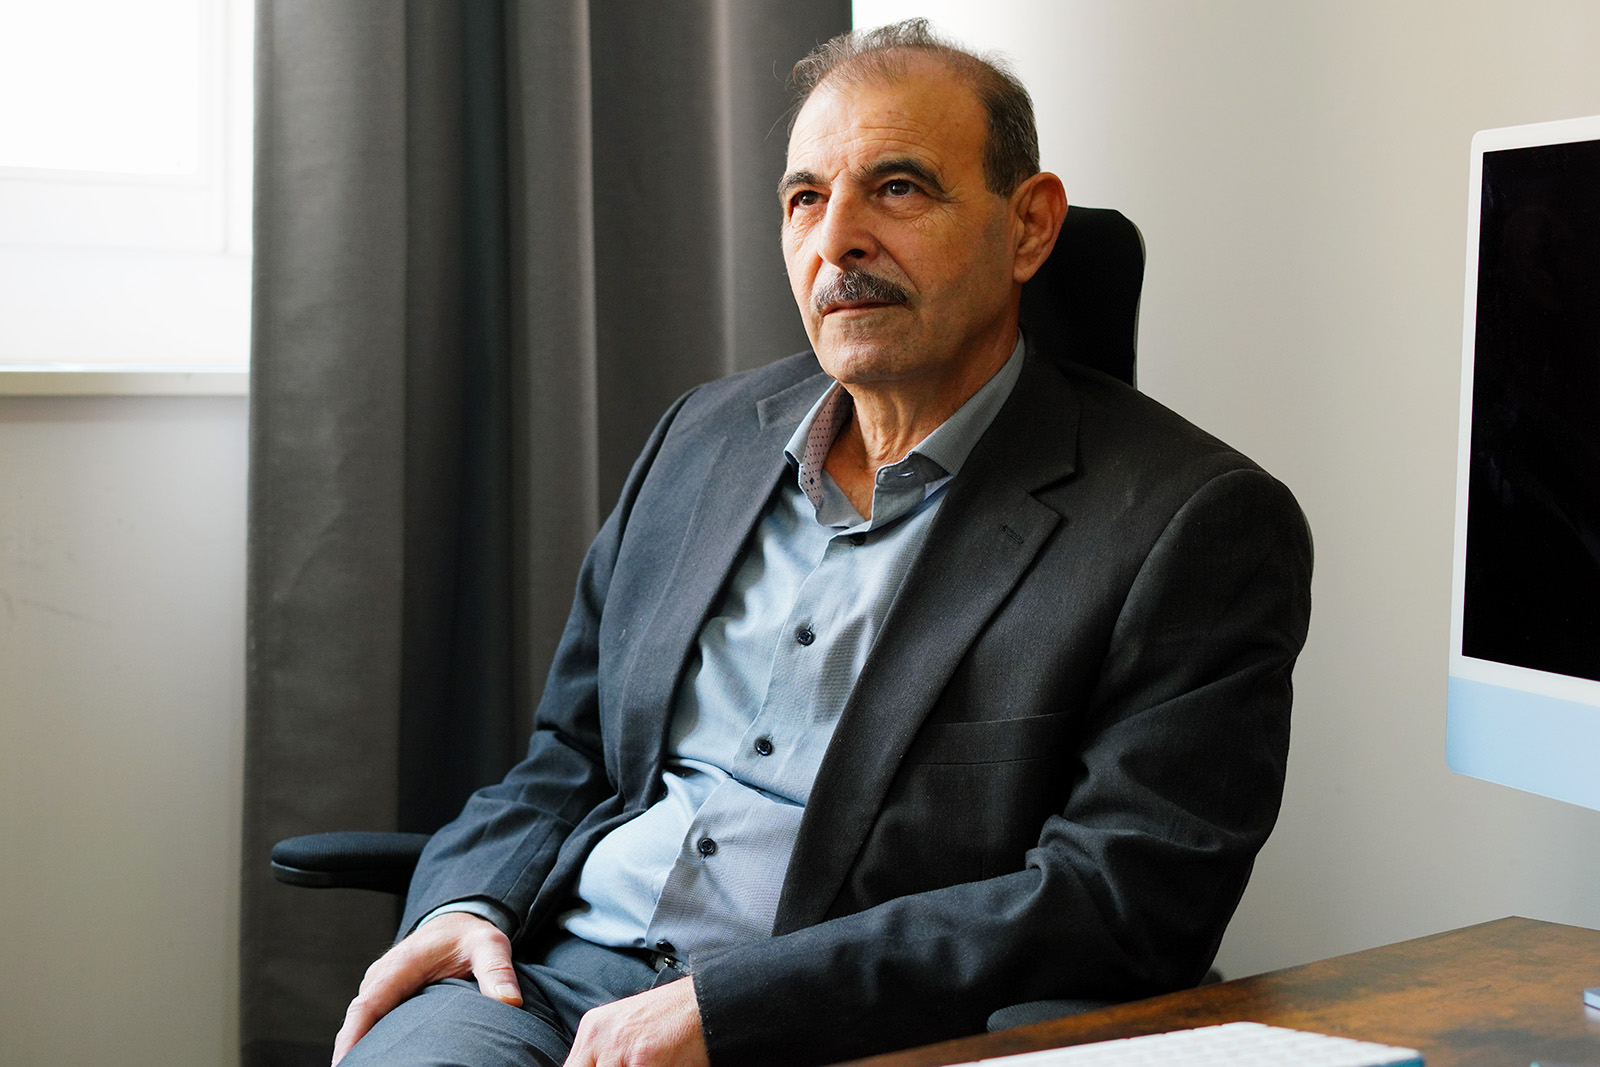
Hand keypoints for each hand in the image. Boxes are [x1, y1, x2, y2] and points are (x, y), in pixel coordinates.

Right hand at [331, 912, 520, 1064]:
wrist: (458, 923)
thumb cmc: (470, 936)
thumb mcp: (490, 946)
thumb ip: (498, 971)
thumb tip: (510, 1001)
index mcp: (401, 965)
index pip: (368, 1005)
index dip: (352, 1037)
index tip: (344, 1064)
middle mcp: (382, 976)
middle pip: (358, 1020)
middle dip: (352, 1051)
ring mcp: (380, 987)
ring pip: (362, 1023)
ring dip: (360, 1048)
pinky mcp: (385, 996)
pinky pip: (370, 1021)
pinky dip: (369, 1041)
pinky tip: (376, 1062)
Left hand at [564, 976, 708, 1066]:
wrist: (708, 1003)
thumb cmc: (673, 1020)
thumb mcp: (626, 1028)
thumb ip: (603, 1054)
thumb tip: (595, 1066)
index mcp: (592, 1027)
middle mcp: (599, 1035)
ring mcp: (618, 1047)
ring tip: (652, 1064)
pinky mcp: (642, 1059)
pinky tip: (662, 1066)